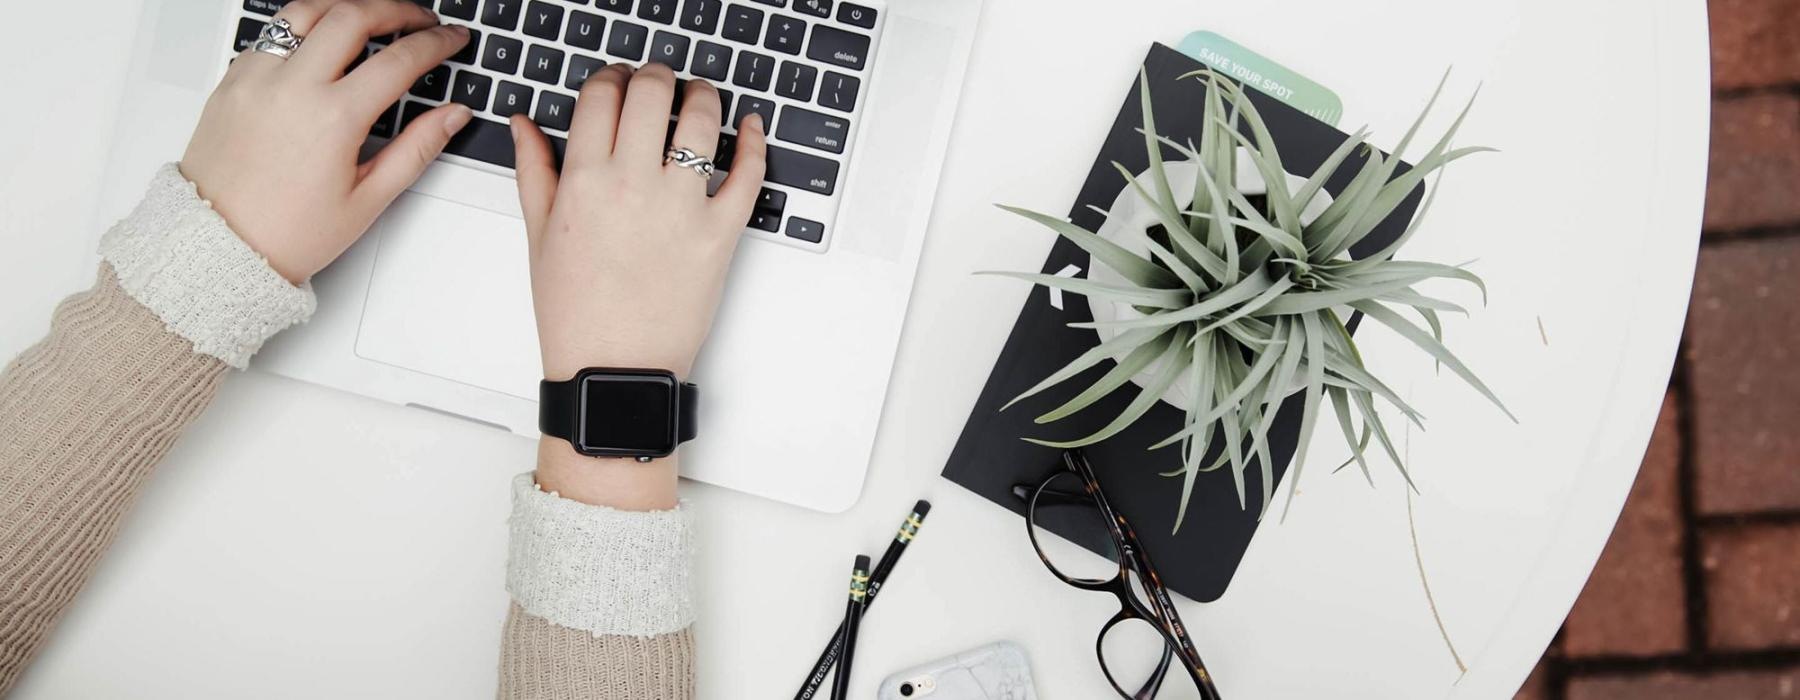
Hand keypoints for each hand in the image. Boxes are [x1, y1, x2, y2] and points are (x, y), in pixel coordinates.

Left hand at [181, 0, 473, 282]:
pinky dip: (304, 28)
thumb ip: (417, 148)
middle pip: (352, 16)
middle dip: (396, 10)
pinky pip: (272, 34)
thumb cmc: (287, 232)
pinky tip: (321, 43)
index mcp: (332, 118)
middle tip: (420, 19)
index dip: (435, 42)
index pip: (399, 60)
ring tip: (371, 16)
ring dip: (346, 7)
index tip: (451, 39)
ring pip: (306, 11)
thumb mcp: (368, 199)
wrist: (218, 246)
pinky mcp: (232, 80)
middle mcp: (291, 87)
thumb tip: (452, 116)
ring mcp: (256, 78)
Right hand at [513, 63, 766, 382]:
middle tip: (659, 82)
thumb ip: (534, 170)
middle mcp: (633, 185)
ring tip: (700, 97)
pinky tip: (751, 127)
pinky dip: (755, 142)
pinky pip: (748, 174)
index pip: (602, 96)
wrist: (614, 369)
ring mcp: (681, 208)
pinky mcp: (721, 233)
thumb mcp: (539, 236)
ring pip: (702, 121)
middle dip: (656, 76)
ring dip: (704, 96)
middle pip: (652, 94)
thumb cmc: (576, 312)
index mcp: (584, 181)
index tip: (618, 82)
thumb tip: (525, 124)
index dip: (611, 78)